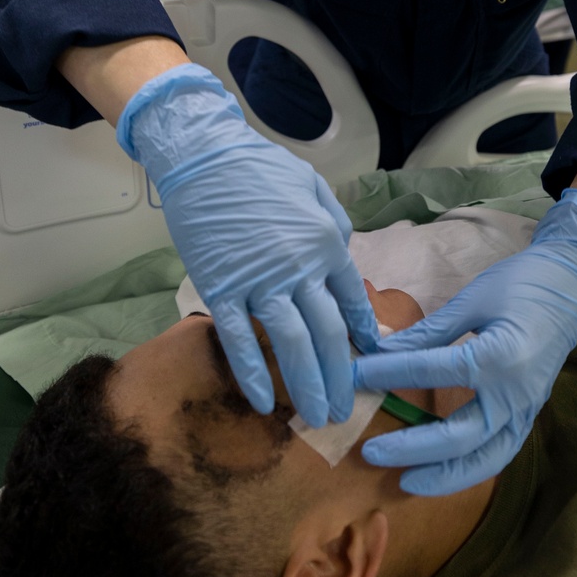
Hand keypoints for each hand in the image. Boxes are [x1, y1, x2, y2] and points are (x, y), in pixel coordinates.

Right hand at [117, 63, 377, 426]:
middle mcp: (300, 268)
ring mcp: (260, 282)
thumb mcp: (313, 186)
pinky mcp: (221, 290)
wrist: (205, 158)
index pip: (352, 300)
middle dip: (339, 377)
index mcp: (327, 242)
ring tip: (317, 418)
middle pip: (327, 333)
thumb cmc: (260, 166)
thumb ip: (333, 222)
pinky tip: (265, 403)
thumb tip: (341, 253)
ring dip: (308, 385)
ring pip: (292, 344)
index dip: (363, 333)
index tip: (371, 359)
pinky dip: (253, 374)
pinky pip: (239, 340)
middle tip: (345, 411)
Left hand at [351, 188, 576, 494]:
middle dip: (413, 449)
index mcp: (498, 356)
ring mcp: (526, 409)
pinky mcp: (530, 414)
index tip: (354, 378)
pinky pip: (500, 452)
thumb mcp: (471, 299)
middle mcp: (515, 393)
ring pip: (485, 459)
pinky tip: (442, 472)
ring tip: (406, 482)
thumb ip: (428, 332)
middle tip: (371, 453)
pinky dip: (471, 468)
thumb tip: (380, 349)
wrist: (572, 284)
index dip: (388, 374)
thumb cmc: (521, 283)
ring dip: (445, 476)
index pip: (432, 372)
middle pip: (460, 437)